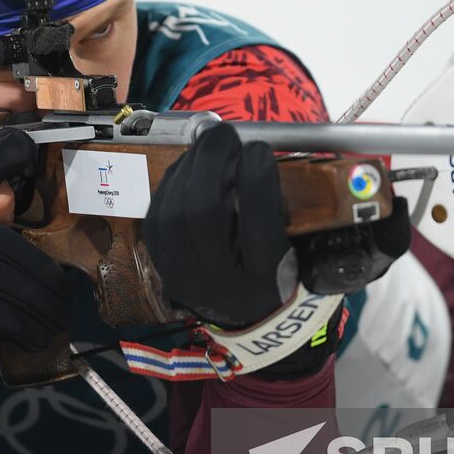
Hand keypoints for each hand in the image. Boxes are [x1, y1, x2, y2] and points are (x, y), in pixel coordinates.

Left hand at [143, 123, 294, 328]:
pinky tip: (189, 165)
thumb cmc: (279, 274)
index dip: (257, 182)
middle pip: (203, 216)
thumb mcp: (295, 249)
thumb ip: (280, 208)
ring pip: (174, 213)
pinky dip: (172, 184)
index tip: (260, 148)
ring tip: (209, 144)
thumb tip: (255, 155)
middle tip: (226, 134)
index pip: (259, 228)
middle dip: (211, 163)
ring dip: (190, 167)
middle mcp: (222, 287)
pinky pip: (157, 217)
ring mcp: (186, 279)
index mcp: (267, 283)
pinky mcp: (164, 268)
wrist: (249, 319)